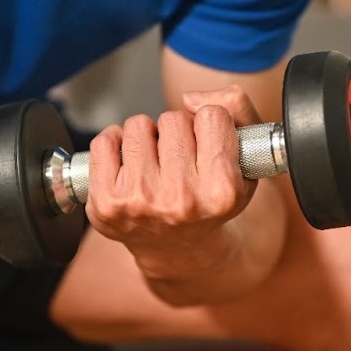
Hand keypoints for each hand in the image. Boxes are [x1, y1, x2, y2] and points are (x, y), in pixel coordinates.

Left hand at [83, 86, 263, 279]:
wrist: (180, 250)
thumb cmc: (212, 198)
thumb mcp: (247, 158)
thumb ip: (237, 109)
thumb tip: (189, 99)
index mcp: (222, 192)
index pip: (212, 116)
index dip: (210, 125)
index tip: (209, 147)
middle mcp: (181, 201)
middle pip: (173, 119)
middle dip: (177, 132)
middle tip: (181, 161)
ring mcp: (139, 203)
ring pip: (139, 124)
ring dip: (147, 137)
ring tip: (157, 165)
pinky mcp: (105, 203)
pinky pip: (104, 141)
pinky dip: (116, 144)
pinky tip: (130, 166)